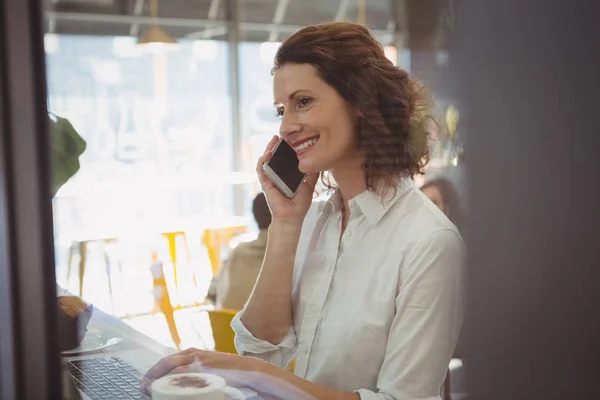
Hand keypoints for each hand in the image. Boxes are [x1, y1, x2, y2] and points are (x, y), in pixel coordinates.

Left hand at [141, 348, 270, 392]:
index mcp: (192, 353)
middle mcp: (192, 353)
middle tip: (142, 388)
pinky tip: (164, 386)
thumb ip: (195, 372)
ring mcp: (197, 359)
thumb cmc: (229, 372)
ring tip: (148, 389)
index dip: (154, 372)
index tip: (146, 383)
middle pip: (164, 362)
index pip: (167, 361)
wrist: (248, 370)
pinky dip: (170, 378)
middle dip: (151, 375)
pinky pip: (181, 372)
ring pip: (170, 366)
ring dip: (157, 378)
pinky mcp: (202, 366)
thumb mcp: (208, 370)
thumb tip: (180, 383)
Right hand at [257, 136, 319, 223]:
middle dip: (277, 145)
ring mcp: (270, 178)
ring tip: (274, 140)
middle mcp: (278, 175)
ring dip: (268, 149)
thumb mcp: (309, 186)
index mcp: (287, 175)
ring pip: (266, 160)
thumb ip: (312, 175)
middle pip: (275, 157)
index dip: (286, 149)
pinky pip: (261, 170)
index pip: (285, 158)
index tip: (291, 139)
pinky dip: (262, 161)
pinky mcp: (265, 183)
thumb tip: (319, 163)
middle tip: (281, 135)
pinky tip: (267, 154)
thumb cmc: (299, 204)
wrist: (292, 217)